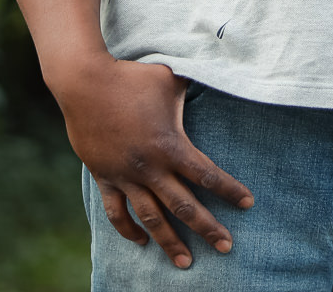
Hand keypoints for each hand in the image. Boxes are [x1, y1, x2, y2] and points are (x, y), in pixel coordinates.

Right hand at [52, 56, 254, 267]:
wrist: (84, 83)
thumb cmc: (131, 77)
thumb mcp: (169, 77)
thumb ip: (194, 83)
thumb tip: (220, 70)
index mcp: (169, 144)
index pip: (206, 174)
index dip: (229, 189)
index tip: (248, 203)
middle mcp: (149, 167)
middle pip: (184, 207)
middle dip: (208, 228)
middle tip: (226, 247)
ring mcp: (125, 175)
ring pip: (151, 218)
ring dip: (170, 242)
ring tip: (186, 262)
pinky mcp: (104, 176)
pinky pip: (116, 211)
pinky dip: (128, 229)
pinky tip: (141, 241)